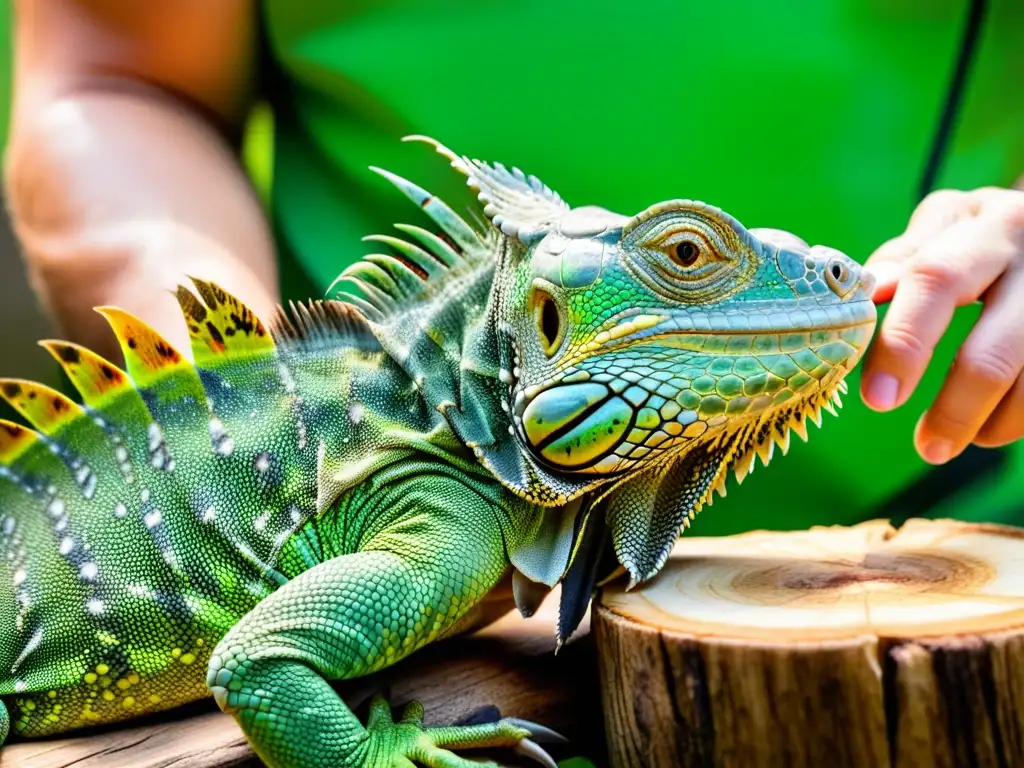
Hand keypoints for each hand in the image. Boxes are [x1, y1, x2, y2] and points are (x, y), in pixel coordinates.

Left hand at [860, 186, 1023, 463]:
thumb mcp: (946, 223)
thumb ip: (904, 258)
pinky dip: (1017, 419)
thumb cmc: (981, 233)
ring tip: (953, 442)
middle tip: (928, 447)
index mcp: (986, 228)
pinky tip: (992, 426)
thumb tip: (870, 294)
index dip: (904, 342)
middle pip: (994, 354)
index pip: (937, 281)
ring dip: (990, 425)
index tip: (877, 399)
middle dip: (955, 409)